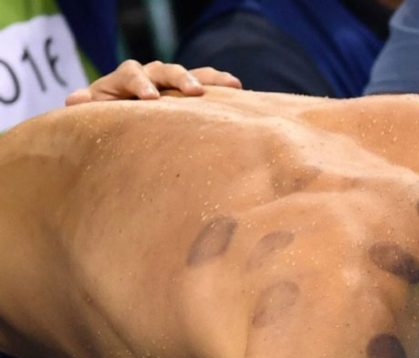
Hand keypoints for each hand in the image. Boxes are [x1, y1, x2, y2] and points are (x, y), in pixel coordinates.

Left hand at [65, 59, 241, 105]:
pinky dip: (221, 85)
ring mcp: (169, 82)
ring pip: (190, 72)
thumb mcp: (94, 116)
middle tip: (193, 91)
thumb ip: (87, 107)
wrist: (121, 123)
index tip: (151, 99)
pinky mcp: (187, 92)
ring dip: (208, 78)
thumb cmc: (106, 122)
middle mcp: (149, 75)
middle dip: (180, 79)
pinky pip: (206, 83)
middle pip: (165, 68)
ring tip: (231, 84)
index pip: (132, 74)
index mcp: (124, 80)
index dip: (140, 84)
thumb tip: (75, 100)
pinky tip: (239, 89)